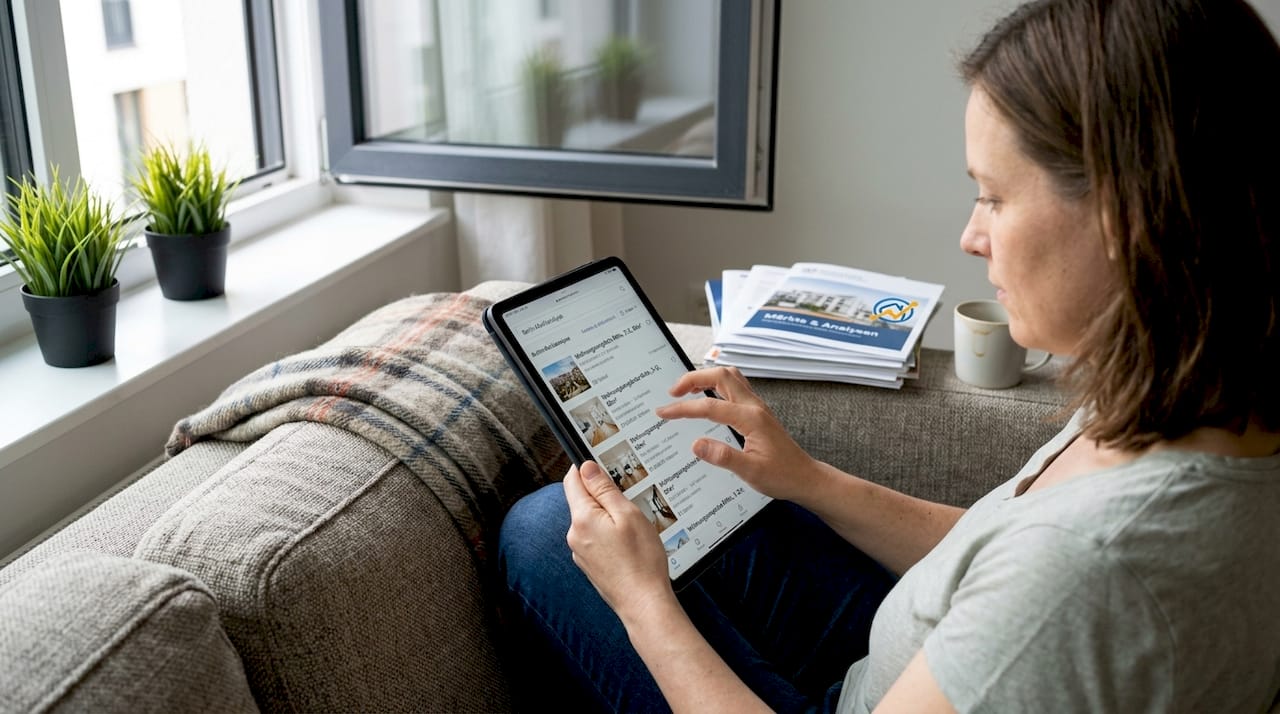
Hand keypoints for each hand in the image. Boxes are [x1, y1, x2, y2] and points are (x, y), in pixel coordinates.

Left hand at [564, 461, 676, 625]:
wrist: (643, 603)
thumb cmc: (641, 560)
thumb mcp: (628, 515)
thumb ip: (604, 489)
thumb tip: (586, 467)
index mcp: (582, 519)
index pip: (572, 480)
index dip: (586, 467)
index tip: (602, 462)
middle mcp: (575, 535)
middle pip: (582, 500)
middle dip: (602, 494)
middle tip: (629, 498)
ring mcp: (580, 551)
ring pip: (590, 520)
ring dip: (608, 515)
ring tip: (634, 526)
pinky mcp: (590, 564)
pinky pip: (596, 538)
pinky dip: (609, 534)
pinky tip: (629, 543)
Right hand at [654, 366, 817, 501]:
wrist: (805, 478)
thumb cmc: (782, 476)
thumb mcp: (751, 472)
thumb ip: (723, 457)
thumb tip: (696, 445)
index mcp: (751, 418)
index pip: (709, 407)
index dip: (683, 409)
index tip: (664, 413)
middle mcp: (754, 407)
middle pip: (721, 376)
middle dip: (693, 378)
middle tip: (672, 392)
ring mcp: (757, 407)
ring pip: (729, 377)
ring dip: (706, 378)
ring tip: (686, 390)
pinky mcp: (757, 412)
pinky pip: (735, 387)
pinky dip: (716, 386)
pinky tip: (707, 397)